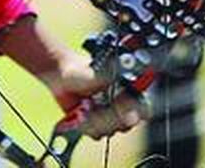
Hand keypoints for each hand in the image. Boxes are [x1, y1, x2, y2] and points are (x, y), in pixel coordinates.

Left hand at [0, 16, 146, 138]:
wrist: (60, 77)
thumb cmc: (80, 70)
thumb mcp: (100, 73)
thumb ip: (114, 85)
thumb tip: (125, 95)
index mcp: (129, 90)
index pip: (143, 108)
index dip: (135, 112)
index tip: (120, 110)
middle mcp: (121, 104)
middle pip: (126, 124)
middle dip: (108, 117)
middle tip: (94, 106)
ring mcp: (109, 115)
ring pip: (110, 130)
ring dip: (94, 120)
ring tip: (84, 108)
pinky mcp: (96, 124)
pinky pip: (97, 134)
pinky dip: (86, 125)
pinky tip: (81, 114)